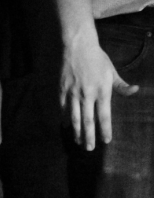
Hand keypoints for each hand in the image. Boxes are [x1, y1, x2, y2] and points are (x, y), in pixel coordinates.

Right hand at [60, 31, 139, 149]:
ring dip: (77, 132)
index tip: (106, 140)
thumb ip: (121, 85)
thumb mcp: (111, 71)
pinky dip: (64, 119)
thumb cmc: (97, 59)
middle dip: (89, 136)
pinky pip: (63, 109)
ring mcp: (73, 94)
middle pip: (88, 121)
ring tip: (78, 142)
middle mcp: (87, 95)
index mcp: (101, 91)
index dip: (105, 129)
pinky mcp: (62, 91)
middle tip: (90, 149)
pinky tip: (66, 127)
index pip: (104, 115)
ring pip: (74, 118)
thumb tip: (135, 91)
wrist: (77, 48)